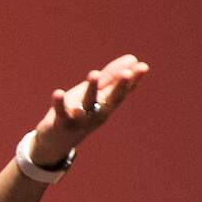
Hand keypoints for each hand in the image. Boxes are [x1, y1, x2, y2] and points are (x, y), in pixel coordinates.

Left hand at [29, 54, 149, 164]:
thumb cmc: (80, 112)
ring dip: (91, 90)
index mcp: (106, 106)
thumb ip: (112, 77)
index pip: (122, 92)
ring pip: (87, 105)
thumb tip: (133, 58)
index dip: (133, 80)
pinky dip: (59, 103)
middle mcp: (97, 114)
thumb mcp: (96, 94)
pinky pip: (61, 112)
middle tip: (126, 73)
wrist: (57, 142)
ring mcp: (80, 120)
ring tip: (94, 73)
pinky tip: (58, 92)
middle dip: (118, 87)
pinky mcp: (61, 123)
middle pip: (110, 100)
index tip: (143, 67)